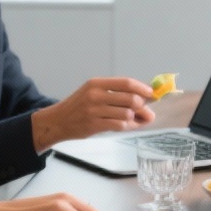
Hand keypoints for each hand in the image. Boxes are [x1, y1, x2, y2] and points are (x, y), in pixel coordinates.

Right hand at [31, 77, 155, 150]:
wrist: (58, 121)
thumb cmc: (80, 106)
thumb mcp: (95, 93)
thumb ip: (118, 95)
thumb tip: (147, 102)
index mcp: (97, 83)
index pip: (127, 83)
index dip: (143, 89)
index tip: (152, 94)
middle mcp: (95, 95)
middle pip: (131, 99)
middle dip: (142, 107)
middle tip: (146, 112)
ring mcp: (94, 111)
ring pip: (127, 114)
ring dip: (135, 119)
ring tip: (135, 120)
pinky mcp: (94, 125)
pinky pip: (119, 125)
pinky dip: (127, 126)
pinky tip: (127, 125)